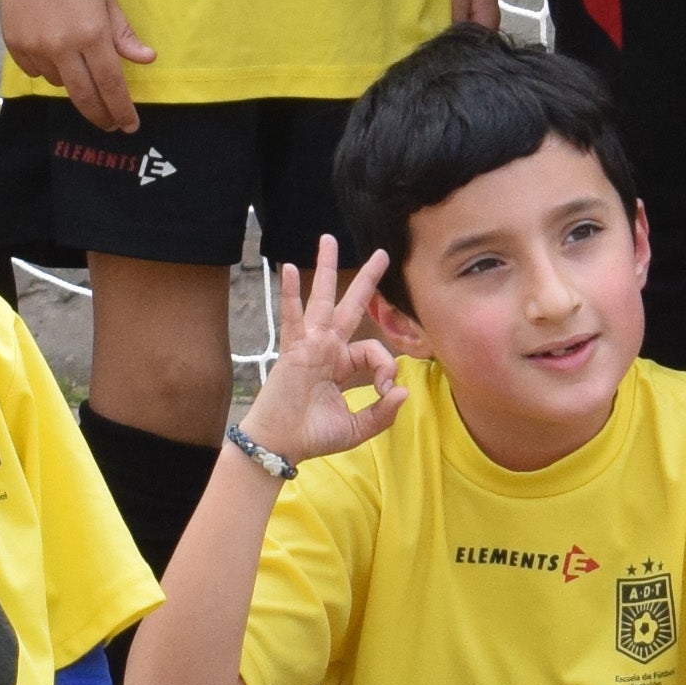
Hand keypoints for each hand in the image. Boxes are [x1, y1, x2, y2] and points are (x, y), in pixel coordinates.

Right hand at [0, 0, 152, 132]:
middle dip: (101, 115)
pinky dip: (49, 69)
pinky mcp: (14, 45)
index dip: (121, 110)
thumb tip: (147, 60)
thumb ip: (123, 35)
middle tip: (111, 125)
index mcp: (91, 34)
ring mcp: (34, 47)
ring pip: (59, 84)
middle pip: (84, 96)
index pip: (110, 85)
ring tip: (79, 62)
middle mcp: (62, 46)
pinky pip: (36, 71)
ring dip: (74, 82)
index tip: (129, 126)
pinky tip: (54, 51)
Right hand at [240, 241, 410, 465]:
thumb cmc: (314, 435)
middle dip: (367, 280)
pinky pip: (292, 316)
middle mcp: (329, 348)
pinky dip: (289, 292)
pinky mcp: (293, 349)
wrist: (282, 445)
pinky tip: (288, 268)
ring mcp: (310, 345)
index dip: (386, 365)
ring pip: (321, 299)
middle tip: (383, 253)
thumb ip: (382, 412)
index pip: (374, 349)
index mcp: (345, 364)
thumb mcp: (358, 428)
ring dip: (326, 269)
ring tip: (328, 240)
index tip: (386, 388)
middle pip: (351, 305)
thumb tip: (403, 390)